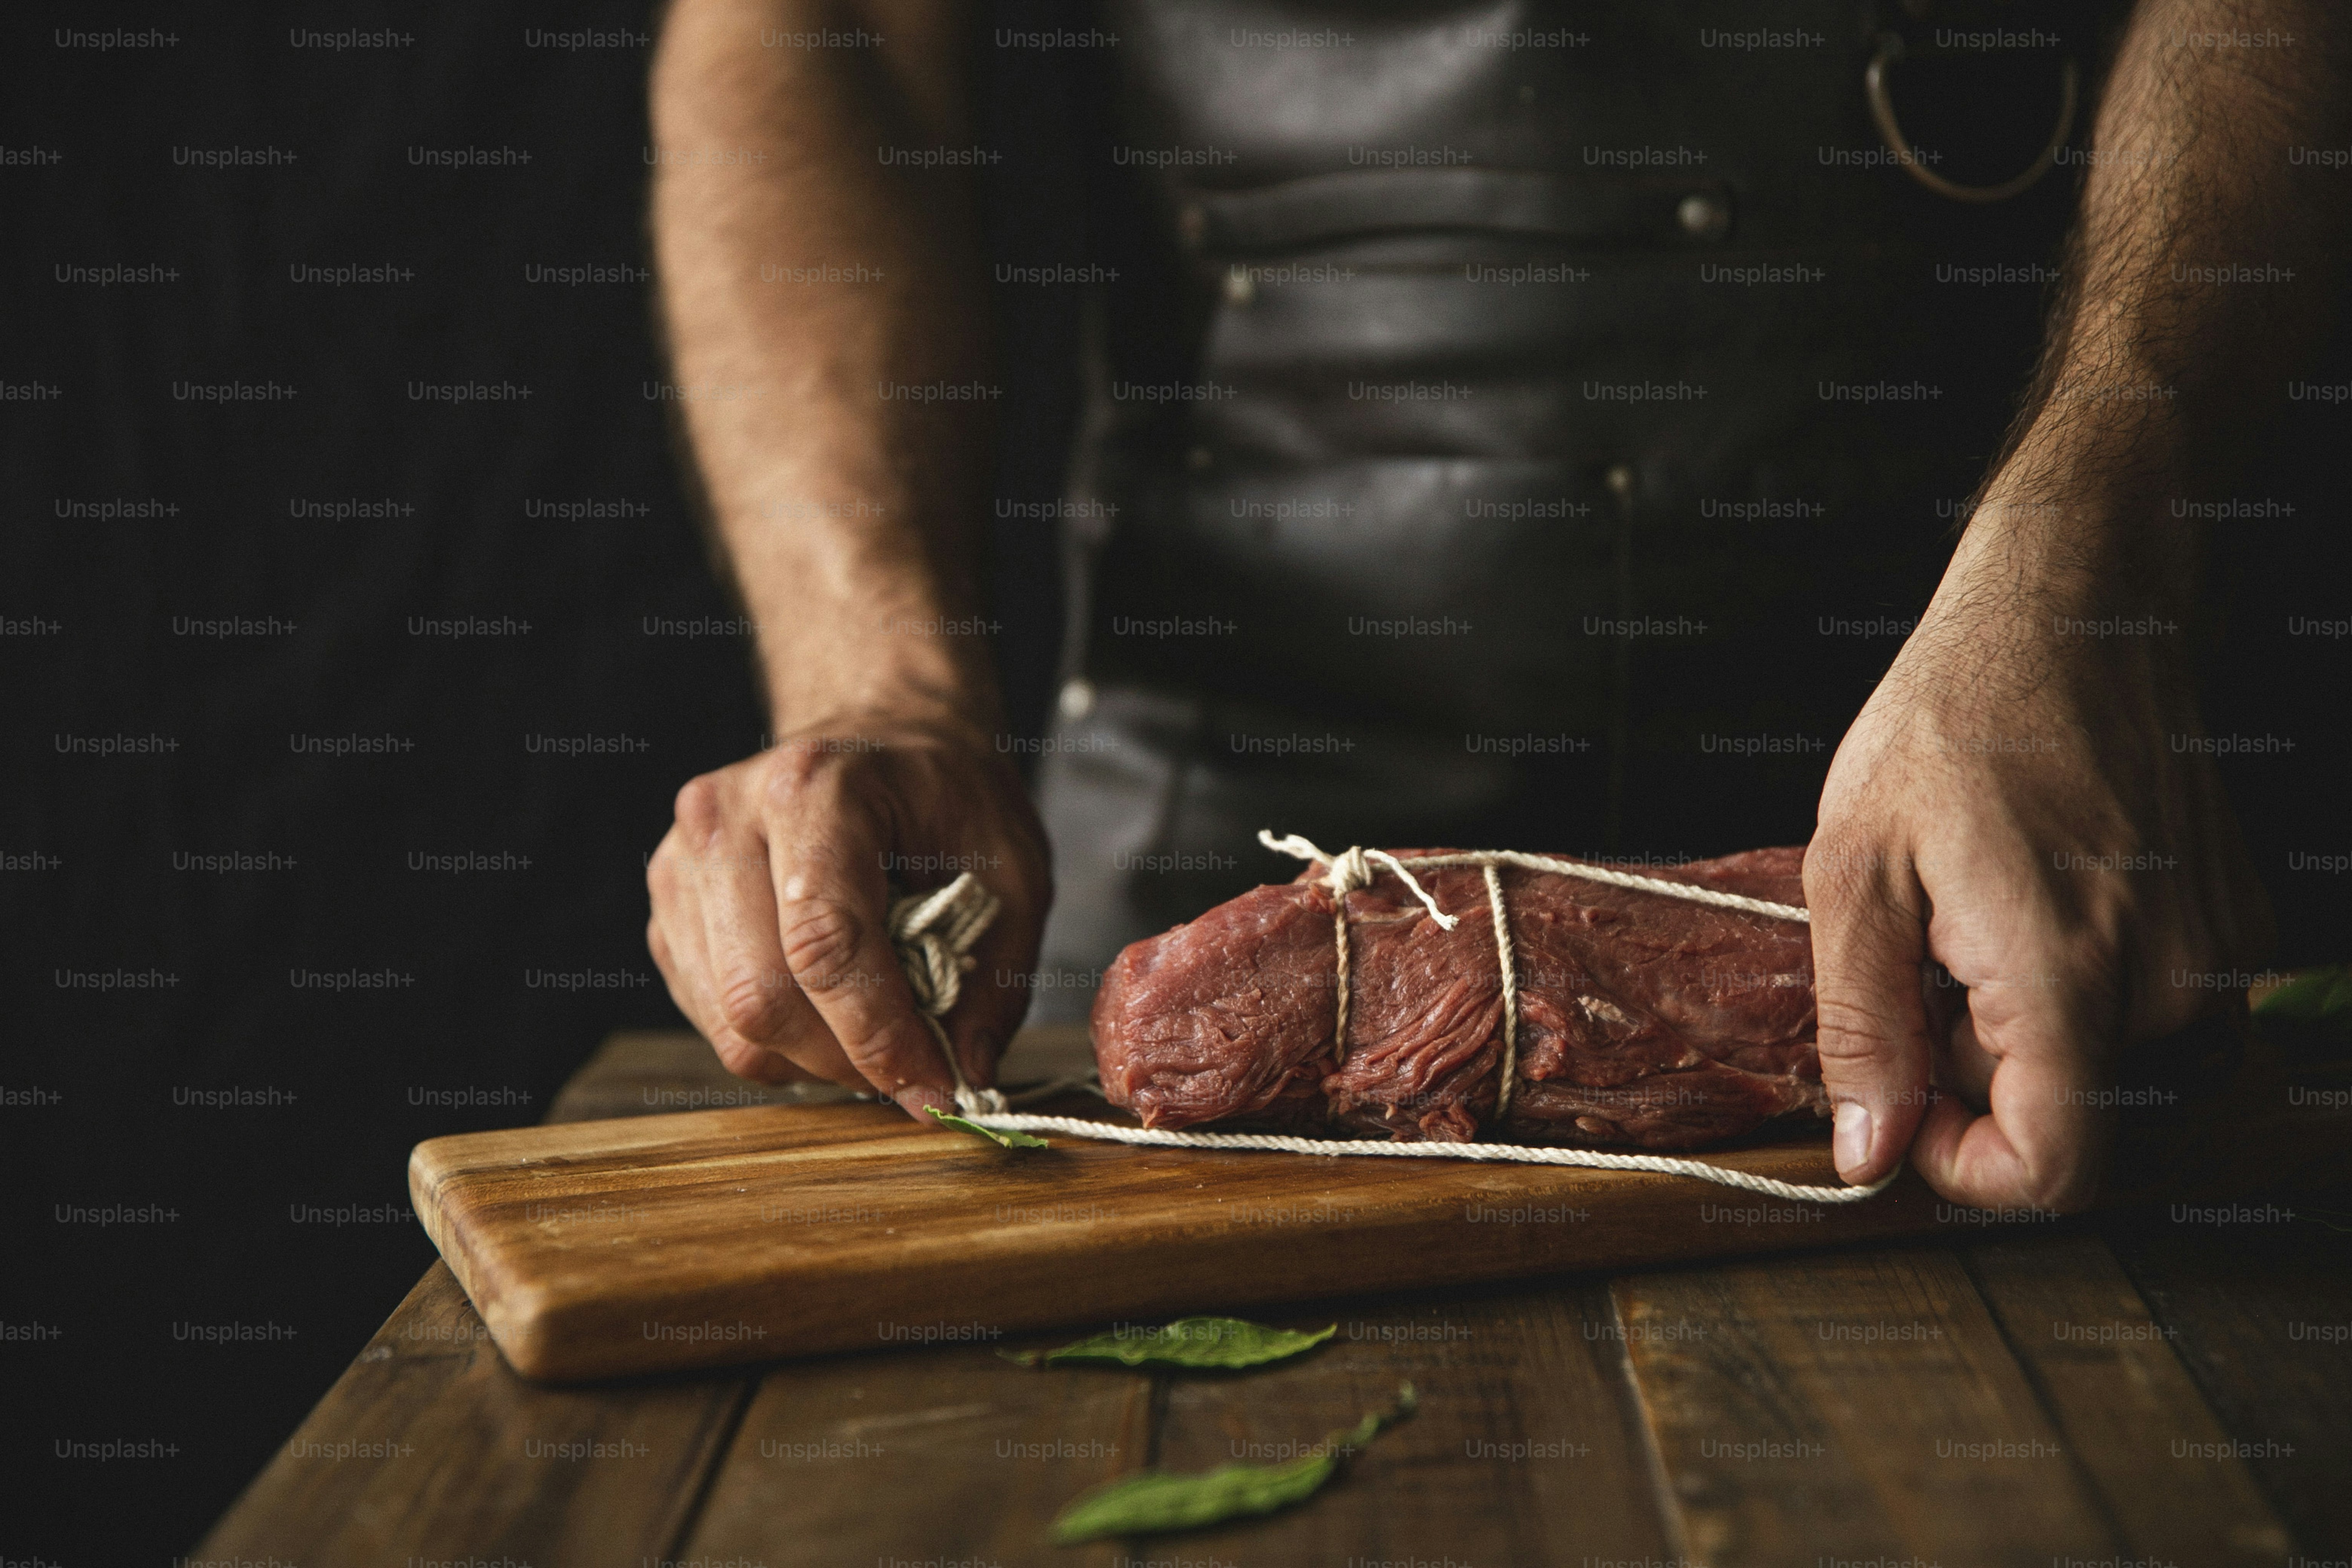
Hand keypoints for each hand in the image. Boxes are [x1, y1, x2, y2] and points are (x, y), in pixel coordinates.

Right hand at [645, 713, 1050, 1117]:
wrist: (880, 729)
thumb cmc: (944, 792)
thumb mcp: (1012, 864)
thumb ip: (997, 972)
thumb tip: (967, 1075)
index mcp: (814, 789)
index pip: (825, 943)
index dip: (879, 1034)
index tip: (934, 1084)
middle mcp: (727, 818)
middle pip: (761, 994)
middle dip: (844, 1059)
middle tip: (910, 1071)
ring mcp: (684, 861)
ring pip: (729, 1019)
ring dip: (810, 1058)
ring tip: (871, 1034)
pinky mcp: (669, 903)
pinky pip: (710, 1013)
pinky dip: (775, 1038)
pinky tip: (825, 1008)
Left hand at [1804, 560, 2270, 1208]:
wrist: (2071, 613)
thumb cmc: (1953, 722)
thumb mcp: (1855, 872)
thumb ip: (1864, 1028)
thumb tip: (1868, 1154)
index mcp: (2070, 974)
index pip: (2055, 1170)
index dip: (1967, 1168)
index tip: (1908, 1108)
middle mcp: (2170, 980)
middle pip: (2074, 1121)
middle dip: (1982, 1081)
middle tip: (1929, 972)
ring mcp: (2217, 954)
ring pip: (2112, 1072)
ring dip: (2030, 1035)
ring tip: (1976, 934)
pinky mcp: (2236, 928)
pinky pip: (2153, 1016)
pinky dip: (2084, 992)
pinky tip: (2036, 906)